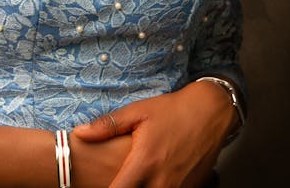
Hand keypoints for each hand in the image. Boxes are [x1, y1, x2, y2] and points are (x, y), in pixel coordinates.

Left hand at [72, 81, 235, 187]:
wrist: (210, 112)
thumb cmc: (172, 110)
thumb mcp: (138, 112)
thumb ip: (108, 125)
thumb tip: (80, 133)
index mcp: (145, 162)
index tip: (94, 187)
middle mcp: (163, 181)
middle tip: (116, 181)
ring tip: (135, 179)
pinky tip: (152, 181)